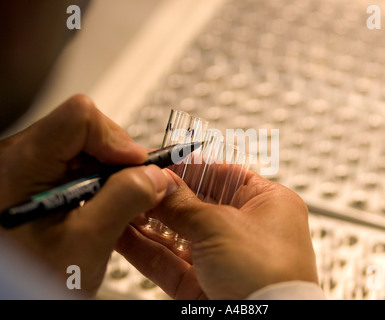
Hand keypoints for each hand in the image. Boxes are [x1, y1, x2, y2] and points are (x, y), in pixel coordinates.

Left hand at [0, 95, 168, 296]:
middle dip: (117, 159)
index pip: (78, 118)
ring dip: (109, 172)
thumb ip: (125, 201)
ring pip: (82, 146)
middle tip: (137, 189)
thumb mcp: (86, 244)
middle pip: (83, 129)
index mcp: (18, 166)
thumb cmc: (29, 282)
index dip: (116, 139)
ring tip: (116, 204)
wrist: (10, 296)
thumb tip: (153, 175)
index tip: (137, 168)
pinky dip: (97, 180)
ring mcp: (23, 165)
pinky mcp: (32, 176)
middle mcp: (16, 157)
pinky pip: (74, 162)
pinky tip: (101, 205)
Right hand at [117, 164, 318, 299]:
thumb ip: (183, 204)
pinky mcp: (204, 285)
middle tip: (135, 185)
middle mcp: (248, 229)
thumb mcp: (220, 225)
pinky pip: (169, 262)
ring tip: (122, 206)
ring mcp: (225, 258)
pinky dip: (145, 250)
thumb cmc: (270, 275)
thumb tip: (161, 182)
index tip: (161, 163)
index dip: (190, 168)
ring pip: (178, 235)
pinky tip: (123, 235)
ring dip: (148, 222)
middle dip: (163, 196)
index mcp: (267, 203)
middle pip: (197, 204)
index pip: (222, 175)